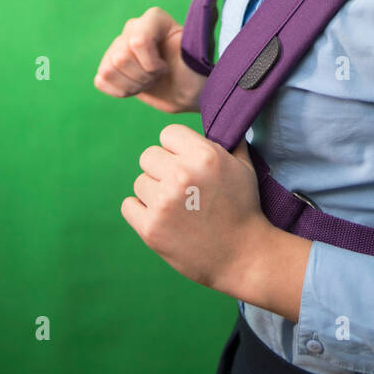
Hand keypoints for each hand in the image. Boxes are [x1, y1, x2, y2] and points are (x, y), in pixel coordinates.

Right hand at [94, 6, 205, 112]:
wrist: (189, 93)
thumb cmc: (197, 70)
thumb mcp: (202, 48)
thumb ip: (205, 21)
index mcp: (154, 19)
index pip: (137, 41)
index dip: (151, 64)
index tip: (168, 66)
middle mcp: (133, 27)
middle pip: (121, 57)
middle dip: (143, 76)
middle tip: (159, 76)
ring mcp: (117, 46)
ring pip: (109, 69)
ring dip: (133, 84)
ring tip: (149, 80)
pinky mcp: (109, 66)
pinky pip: (101, 79)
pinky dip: (120, 90)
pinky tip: (137, 86)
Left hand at [120, 124, 270, 292]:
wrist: (243, 256)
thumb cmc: (244, 208)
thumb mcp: (244, 166)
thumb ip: (229, 139)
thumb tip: (221, 118)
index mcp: (203, 156)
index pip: (168, 134)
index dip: (177, 148)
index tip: (187, 163)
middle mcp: (181, 175)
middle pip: (148, 156)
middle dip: (163, 169)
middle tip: (181, 188)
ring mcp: (163, 203)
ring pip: (140, 181)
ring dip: (154, 191)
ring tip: (177, 206)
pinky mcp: (150, 228)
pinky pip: (129, 205)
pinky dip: (141, 211)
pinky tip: (162, 217)